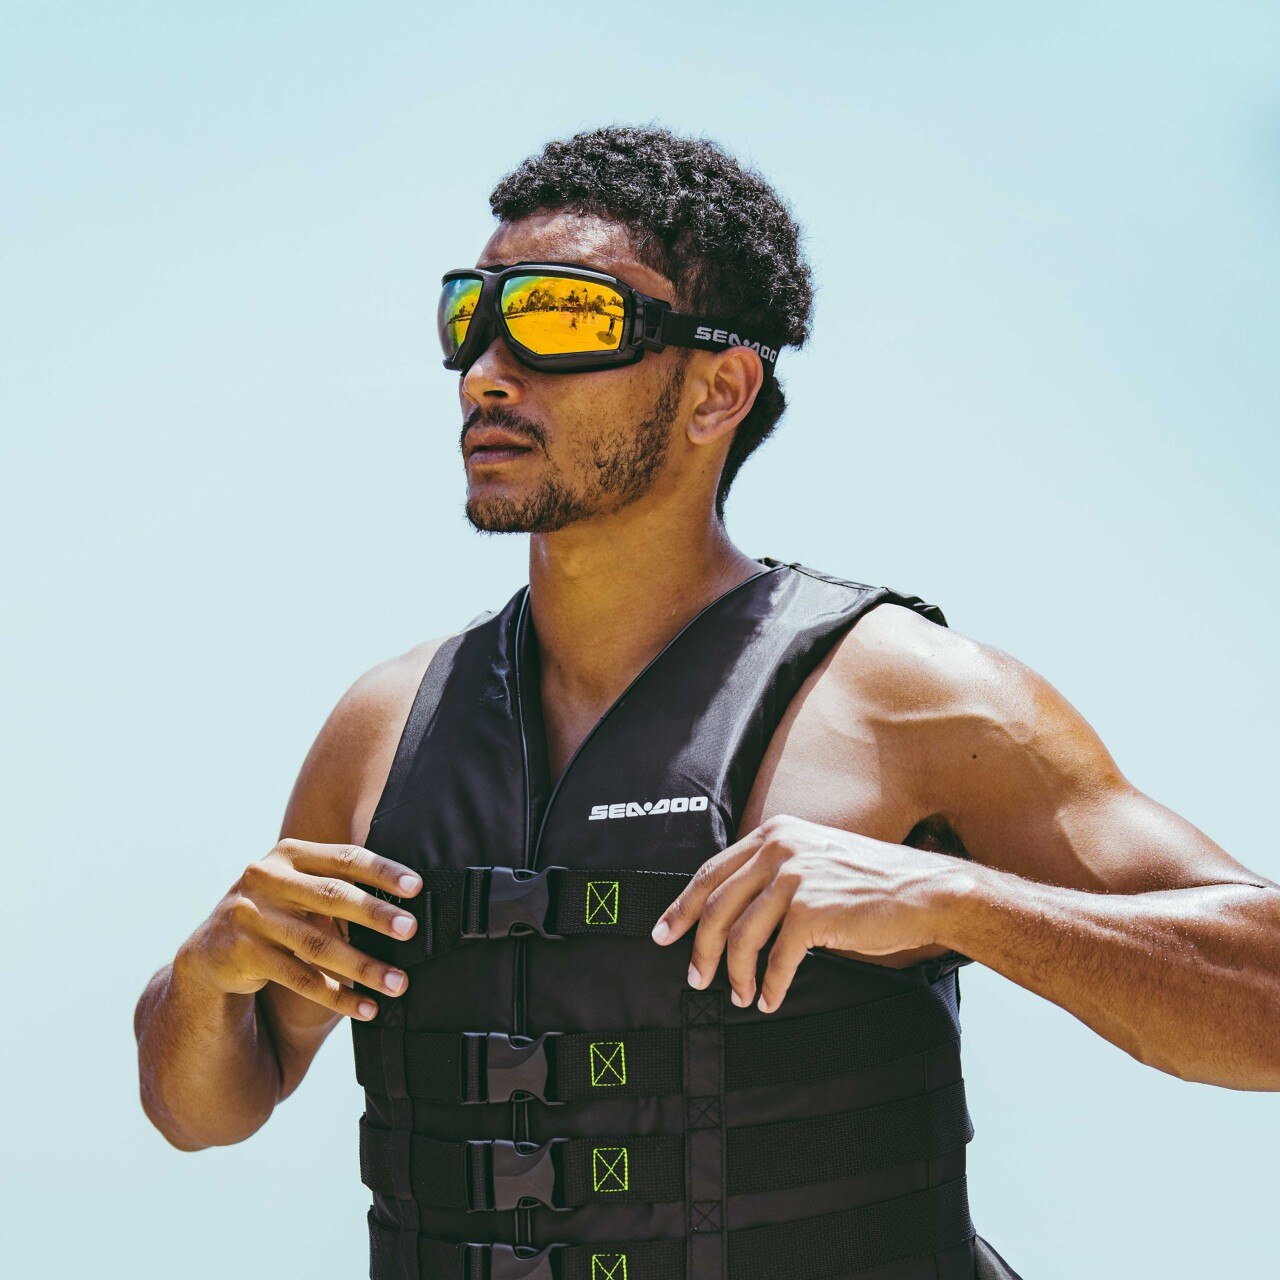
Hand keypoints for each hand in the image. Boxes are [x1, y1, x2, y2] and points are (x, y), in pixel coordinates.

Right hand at [178, 839, 421, 1021]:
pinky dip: (338, 996)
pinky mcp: (242, 954)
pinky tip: (367, 1008)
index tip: (416, 886)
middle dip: (376, 915)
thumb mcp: (297, 887)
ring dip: (364, 966)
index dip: (382, 871)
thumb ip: (336, 884)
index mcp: (288, 854)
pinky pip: (300, 978)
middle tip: (413, 930)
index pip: (344, 858)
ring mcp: (251, 916)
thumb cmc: (275, 912)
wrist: (210, 950)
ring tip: (399, 982)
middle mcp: (266, 878)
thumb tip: (405, 900)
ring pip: (318, 944)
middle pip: (332, 896)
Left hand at [650, 814, 961, 1013]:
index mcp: (774, 835)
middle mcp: (778, 849)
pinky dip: (771, 985)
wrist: (924, 891)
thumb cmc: (870, 882)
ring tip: (739, 996)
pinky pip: (776, 958)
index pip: (710, 873)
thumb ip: (773, 873)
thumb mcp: (813, 859)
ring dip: (734, 974)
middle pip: (715, 906)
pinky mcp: (813, 910)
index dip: (681, 907)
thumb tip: (731, 913)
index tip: (663, 933)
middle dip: (699, 948)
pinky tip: (771, 998)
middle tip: (695, 979)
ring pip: (739, 936)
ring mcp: (794, 878)